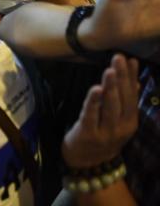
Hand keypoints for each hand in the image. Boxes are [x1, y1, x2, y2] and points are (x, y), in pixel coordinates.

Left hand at [62, 54, 138, 168]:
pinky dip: (93, 102)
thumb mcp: (119, 122)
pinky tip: (95, 88)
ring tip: (110, 70)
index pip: (132, 96)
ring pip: (109, 107)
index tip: (131, 59)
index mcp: (130, 122)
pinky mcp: (87, 134)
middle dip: (121, 78)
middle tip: (118, 58)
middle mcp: (120, 128)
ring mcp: (105, 132)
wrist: (87, 164)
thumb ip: (125, 102)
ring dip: (110, 88)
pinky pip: (91, 115)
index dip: (131, 77)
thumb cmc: (102, 135)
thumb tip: (135, 81)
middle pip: (122, 100)